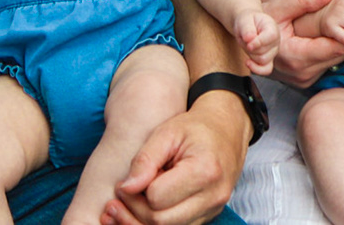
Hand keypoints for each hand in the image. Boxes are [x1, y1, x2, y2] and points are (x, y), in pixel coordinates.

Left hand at [103, 96, 244, 224]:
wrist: (225, 131)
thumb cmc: (193, 129)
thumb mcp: (166, 133)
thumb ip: (144, 160)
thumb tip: (125, 188)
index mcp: (204, 170)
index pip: (157, 198)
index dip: (135, 193)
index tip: (122, 183)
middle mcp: (213, 196)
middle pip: (162, 221)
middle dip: (134, 211)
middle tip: (118, 197)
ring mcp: (213, 209)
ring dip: (142, 221)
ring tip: (123, 205)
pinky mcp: (208, 216)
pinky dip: (156, 223)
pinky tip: (140, 210)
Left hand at [234, 11, 279, 75]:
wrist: (246, 26)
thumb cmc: (246, 22)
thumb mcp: (244, 21)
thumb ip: (247, 29)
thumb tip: (249, 39)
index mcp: (272, 28)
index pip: (271, 37)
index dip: (258, 42)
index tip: (248, 43)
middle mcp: (276, 41)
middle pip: (264, 52)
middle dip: (250, 48)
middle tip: (245, 39)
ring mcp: (273, 52)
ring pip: (262, 61)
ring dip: (251, 54)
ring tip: (248, 45)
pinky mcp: (269, 60)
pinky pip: (266, 70)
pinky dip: (256, 69)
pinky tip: (248, 62)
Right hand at [263, 0, 343, 86]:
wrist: (248, 39)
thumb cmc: (263, 20)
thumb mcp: (281, 6)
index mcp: (295, 57)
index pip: (334, 48)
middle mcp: (301, 74)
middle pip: (338, 56)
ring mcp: (303, 80)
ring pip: (335, 62)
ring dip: (340, 44)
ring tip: (340, 24)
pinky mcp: (306, 81)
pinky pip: (326, 65)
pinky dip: (331, 50)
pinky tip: (328, 36)